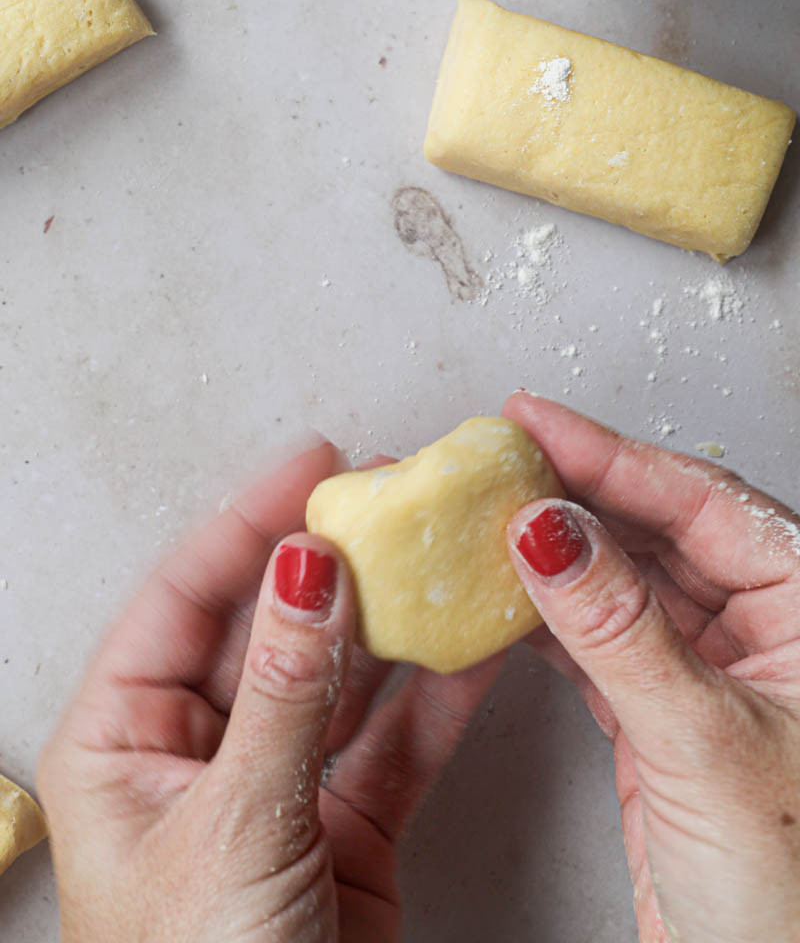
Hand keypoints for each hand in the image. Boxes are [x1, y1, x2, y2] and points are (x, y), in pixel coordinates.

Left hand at [38, 435, 500, 941]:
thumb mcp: (234, 827)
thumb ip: (281, 693)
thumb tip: (304, 570)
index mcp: (123, 737)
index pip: (185, 597)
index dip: (249, 522)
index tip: (311, 467)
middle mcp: (196, 747)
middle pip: (268, 623)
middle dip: (331, 561)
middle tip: (387, 500)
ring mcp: (276, 779)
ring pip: (340, 673)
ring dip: (391, 617)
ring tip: (437, 553)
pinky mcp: (345, 819)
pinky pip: (394, 738)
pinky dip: (436, 694)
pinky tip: (469, 643)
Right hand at [503, 392, 799, 942]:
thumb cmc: (792, 894)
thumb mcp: (705, 740)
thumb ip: (620, 629)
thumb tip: (549, 532)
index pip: (700, 501)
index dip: (610, 454)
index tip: (533, 422)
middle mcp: (763, 628)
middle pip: (655, 528)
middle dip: (574, 493)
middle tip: (495, 460)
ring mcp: (708, 670)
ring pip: (620, 581)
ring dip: (553, 553)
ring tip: (483, 517)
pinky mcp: (660, 714)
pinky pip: (596, 639)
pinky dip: (545, 618)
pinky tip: (501, 596)